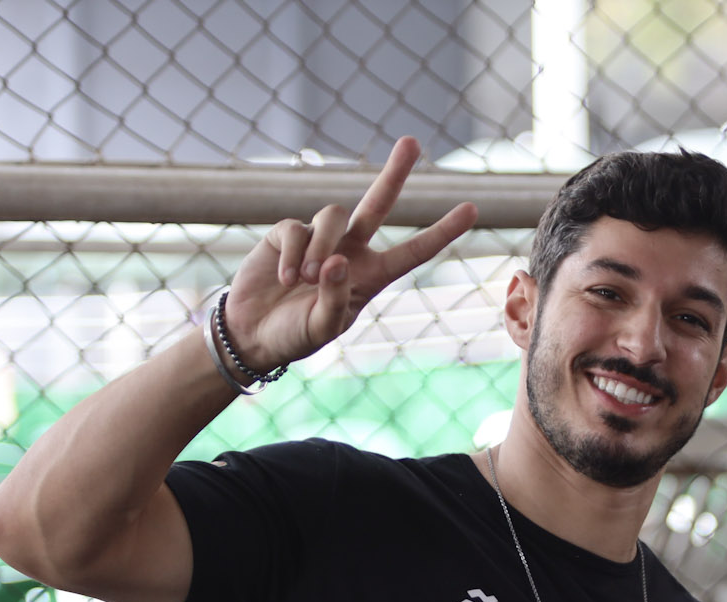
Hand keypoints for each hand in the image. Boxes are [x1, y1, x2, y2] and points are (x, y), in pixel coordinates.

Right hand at [222, 136, 476, 374]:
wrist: (253, 334)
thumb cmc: (294, 335)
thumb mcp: (322, 327)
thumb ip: (336, 298)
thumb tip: (338, 261)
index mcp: (370, 276)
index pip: (413, 251)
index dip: (442, 232)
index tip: (472, 209)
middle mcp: (349, 251)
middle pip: (377, 205)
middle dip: (394, 173)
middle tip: (411, 141)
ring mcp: (319, 239)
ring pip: (333, 215)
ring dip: (322, 247)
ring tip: (306, 280)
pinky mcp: (286, 234)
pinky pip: (296, 229)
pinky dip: (294, 253)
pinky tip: (285, 277)